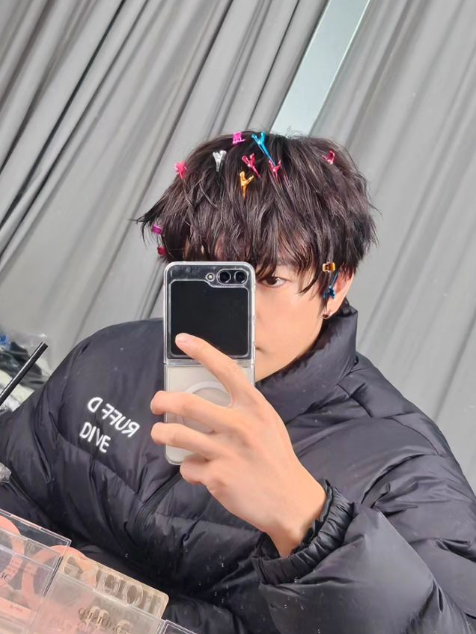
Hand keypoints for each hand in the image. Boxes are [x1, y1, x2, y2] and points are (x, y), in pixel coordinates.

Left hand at [150, 333, 326, 555]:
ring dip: (161, 433)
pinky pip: (188, 467)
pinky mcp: (216, 477)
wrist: (289, 501)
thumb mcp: (268, 424)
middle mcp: (240, 425)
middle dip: (163, 401)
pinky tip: (202, 473)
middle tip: (157, 403)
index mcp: (254, 407)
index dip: (202, 351)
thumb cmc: (275, 458)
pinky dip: (190, 469)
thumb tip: (210, 399)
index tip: (182, 339)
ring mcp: (226, 452)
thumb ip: (243, 409)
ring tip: (160, 434)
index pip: (226, 370)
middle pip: (188, 404)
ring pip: (176, 435)